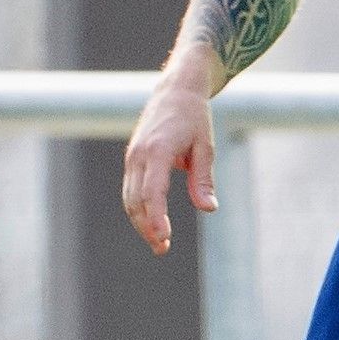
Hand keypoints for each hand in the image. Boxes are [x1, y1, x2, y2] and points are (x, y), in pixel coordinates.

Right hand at [120, 70, 217, 255]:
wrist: (176, 91)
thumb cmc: (194, 118)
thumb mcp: (205, 146)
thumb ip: (204, 179)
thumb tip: (208, 208)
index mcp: (158, 149)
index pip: (153, 191)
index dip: (156, 217)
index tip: (164, 237)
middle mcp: (139, 154)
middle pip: (136, 200)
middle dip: (147, 227)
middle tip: (163, 249)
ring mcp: (132, 156)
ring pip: (129, 198)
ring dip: (140, 222)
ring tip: (159, 243)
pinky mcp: (132, 159)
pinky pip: (130, 189)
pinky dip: (138, 209)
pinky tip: (151, 224)